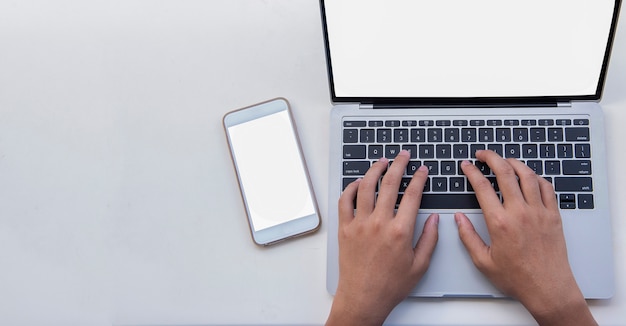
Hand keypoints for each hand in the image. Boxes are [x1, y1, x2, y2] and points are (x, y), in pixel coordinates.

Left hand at [326, 150, 438, 325]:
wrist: (363, 298)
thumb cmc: (390, 285)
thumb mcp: (420, 265)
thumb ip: (430, 239)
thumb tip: (435, 219)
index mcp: (400, 231)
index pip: (412, 194)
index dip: (419, 178)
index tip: (422, 170)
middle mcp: (379, 223)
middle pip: (389, 183)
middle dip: (399, 164)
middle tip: (403, 156)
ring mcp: (359, 224)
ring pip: (366, 186)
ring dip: (375, 170)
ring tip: (382, 161)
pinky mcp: (345, 228)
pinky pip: (345, 201)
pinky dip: (351, 188)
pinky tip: (359, 182)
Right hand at [457, 150, 596, 325]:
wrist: (547, 287)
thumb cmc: (517, 277)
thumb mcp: (483, 261)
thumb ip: (468, 236)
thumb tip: (459, 218)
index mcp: (500, 223)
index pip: (482, 187)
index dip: (471, 172)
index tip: (466, 165)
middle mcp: (520, 212)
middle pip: (505, 173)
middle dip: (491, 158)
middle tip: (483, 154)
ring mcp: (539, 212)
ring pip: (527, 175)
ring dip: (514, 163)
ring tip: (504, 160)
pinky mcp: (553, 215)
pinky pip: (547, 187)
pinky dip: (536, 177)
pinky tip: (529, 176)